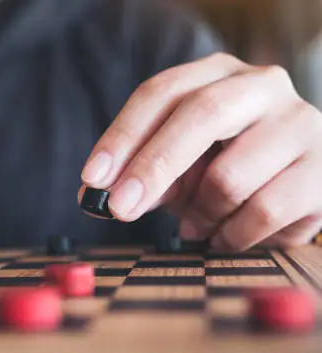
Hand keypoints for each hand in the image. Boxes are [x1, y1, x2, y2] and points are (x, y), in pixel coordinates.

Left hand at [80, 52, 321, 250]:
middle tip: (120, 209)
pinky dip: (230, 236)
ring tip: (196, 224)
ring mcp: (300, 125)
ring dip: (198, 215)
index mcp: (217, 75)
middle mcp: (262, 87)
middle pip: (200, 115)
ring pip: (228, 177)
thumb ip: (141, 174)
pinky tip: (224, 236)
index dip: (122, 136)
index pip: (161, 93)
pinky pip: (262, 214)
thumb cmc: (227, 164)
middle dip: (152, 168)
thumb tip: (96, 198)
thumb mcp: (180, 162)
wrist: (301, 177)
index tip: (93, 178)